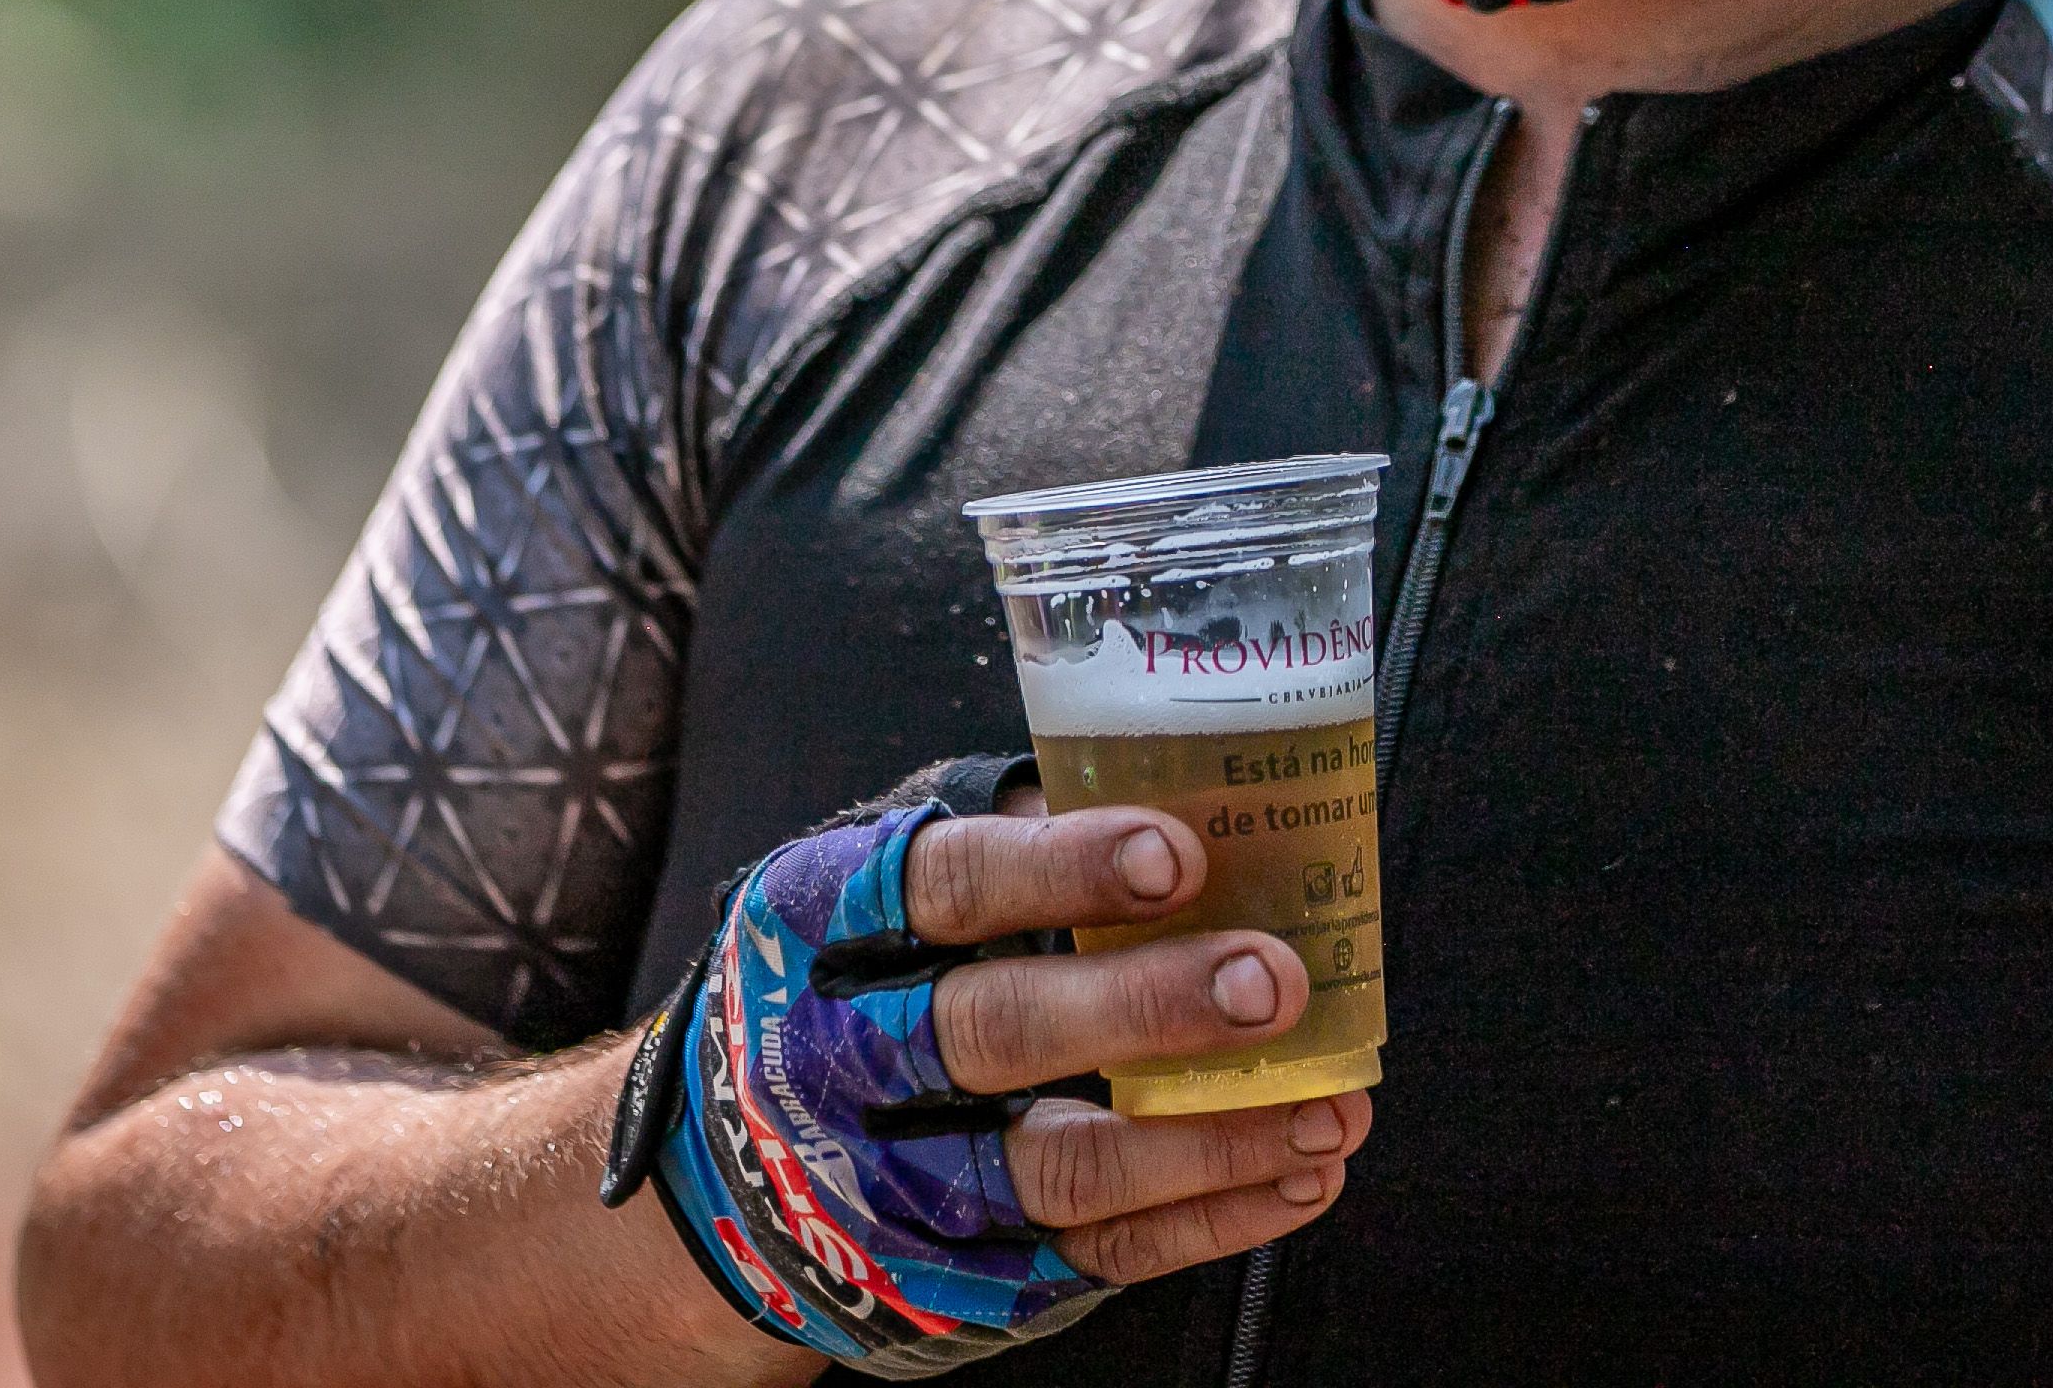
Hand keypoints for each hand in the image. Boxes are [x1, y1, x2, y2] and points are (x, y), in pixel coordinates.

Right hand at [619, 785, 1372, 1374]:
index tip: (1177, 852)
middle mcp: (844, 1059)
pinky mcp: (952, 1278)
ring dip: (1211, 1137)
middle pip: (999, 1033)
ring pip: (1060, 1169)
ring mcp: (893, 1183)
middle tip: (1275, 982)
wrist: (720, 1177)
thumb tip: (1185, 774)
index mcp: (825, 923)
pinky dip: (1207, 1218)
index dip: (1059, 870)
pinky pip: (1093, 1256)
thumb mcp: (874, 883)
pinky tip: (1299, 1176)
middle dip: (1149, 1009)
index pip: (942, 887)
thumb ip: (1004, 833)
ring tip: (1332, 1103)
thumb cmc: (848, 979)